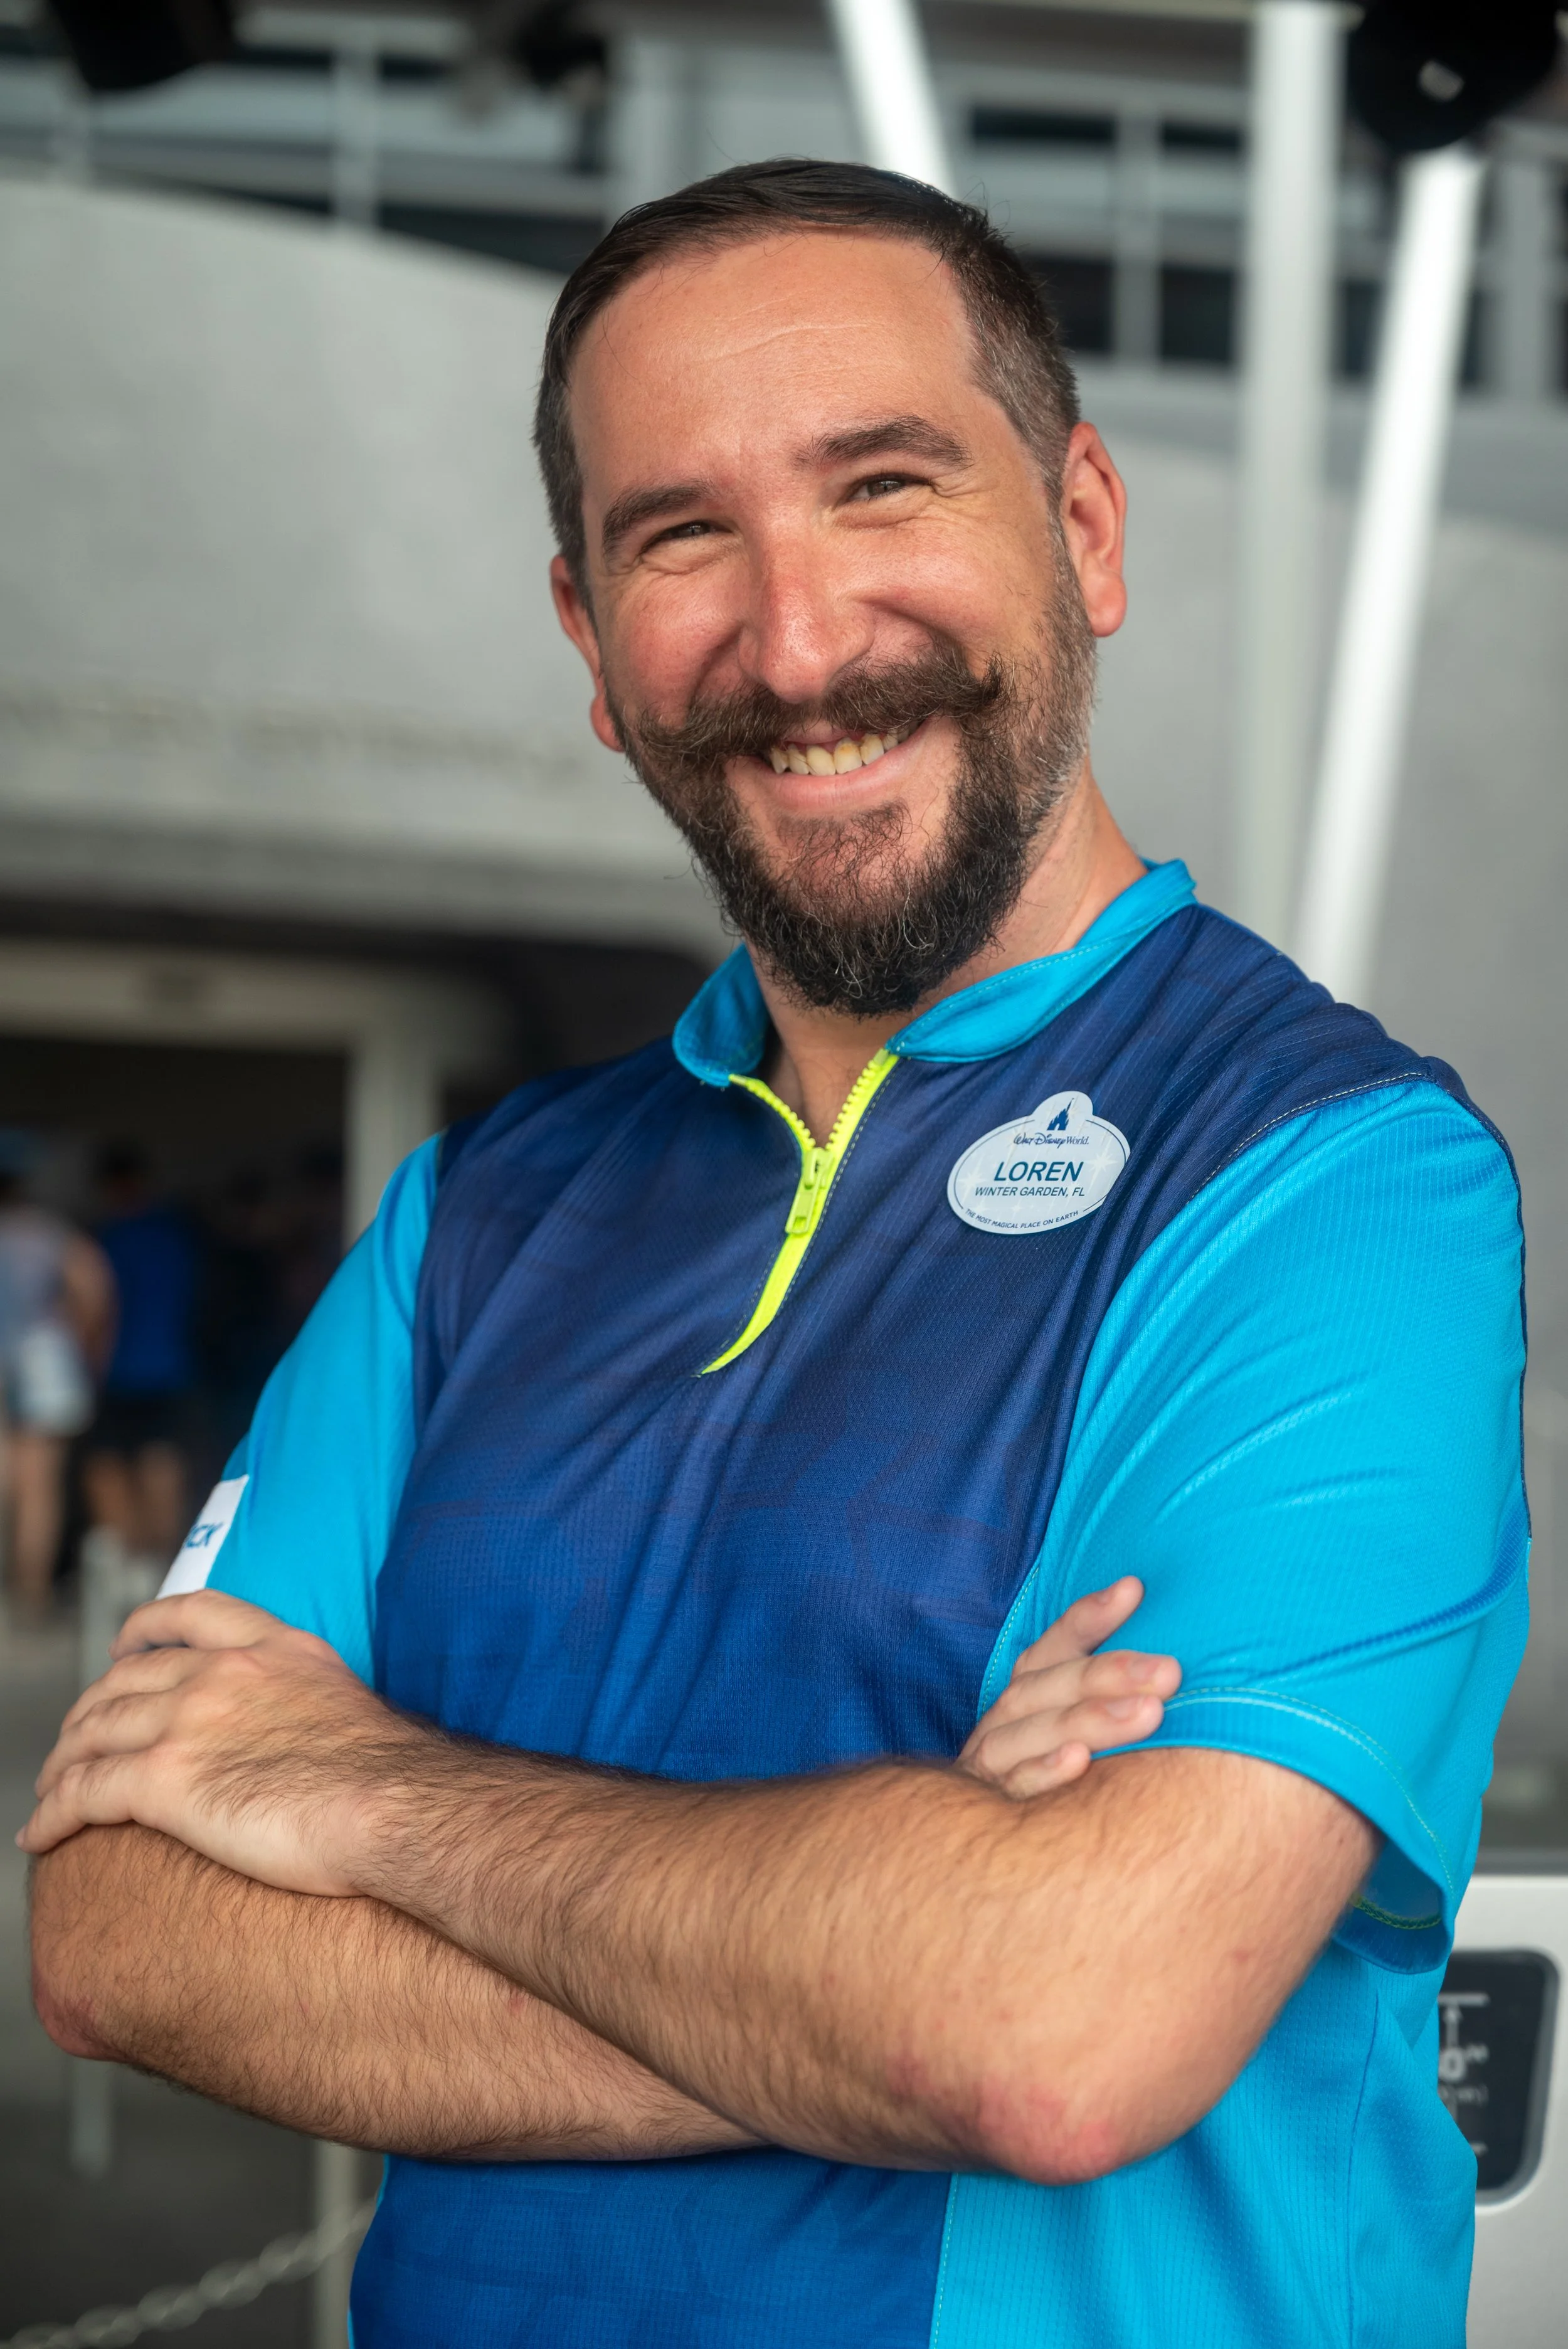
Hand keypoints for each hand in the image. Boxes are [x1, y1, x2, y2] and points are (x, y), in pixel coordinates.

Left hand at [17, 1590, 417, 1894]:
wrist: (393, 1807)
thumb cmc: (388, 1777)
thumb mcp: (348, 1704)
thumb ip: (306, 1701)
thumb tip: (303, 1737)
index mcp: (273, 1648)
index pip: (192, 1611)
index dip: (145, 1626)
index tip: (126, 1645)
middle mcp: (223, 1673)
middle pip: (128, 1678)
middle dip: (91, 1709)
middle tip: (79, 1738)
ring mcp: (188, 1722)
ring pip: (96, 1732)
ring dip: (62, 1761)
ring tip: (50, 1788)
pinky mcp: (164, 1781)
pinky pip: (83, 1792)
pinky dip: (51, 1811)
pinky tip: (38, 1833)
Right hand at [957, 1576, 1179, 1797]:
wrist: (970, 1850)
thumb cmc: (1044, 1776)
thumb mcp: (1068, 1728)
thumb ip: (1106, 1697)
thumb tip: (1171, 1660)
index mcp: (1026, 1693)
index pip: (1054, 1646)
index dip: (1090, 1617)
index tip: (1133, 1590)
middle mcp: (1005, 1719)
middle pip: (1049, 1685)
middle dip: (1108, 1674)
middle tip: (1168, 1672)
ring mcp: (991, 1760)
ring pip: (1031, 1730)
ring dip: (1089, 1719)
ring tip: (1148, 1712)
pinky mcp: (989, 1805)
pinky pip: (1013, 1785)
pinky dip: (1043, 1771)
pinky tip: (1079, 1760)